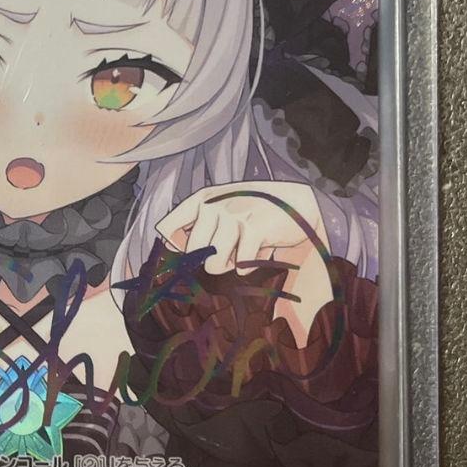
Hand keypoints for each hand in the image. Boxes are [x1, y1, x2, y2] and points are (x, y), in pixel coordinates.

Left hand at [155, 180, 330, 345]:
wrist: (298, 202)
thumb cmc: (256, 209)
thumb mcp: (223, 209)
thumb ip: (197, 225)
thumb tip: (171, 246)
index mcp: (202, 199)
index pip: (168, 228)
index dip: (176, 247)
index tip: (190, 252)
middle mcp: (214, 205)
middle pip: (192, 253)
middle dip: (209, 261)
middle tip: (228, 252)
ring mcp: (233, 216)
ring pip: (213, 265)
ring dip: (229, 266)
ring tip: (242, 253)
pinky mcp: (254, 229)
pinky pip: (240, 266)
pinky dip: (249, 267)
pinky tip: (257, 253)